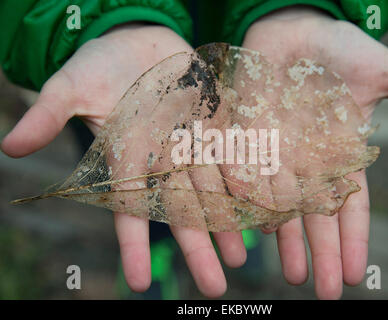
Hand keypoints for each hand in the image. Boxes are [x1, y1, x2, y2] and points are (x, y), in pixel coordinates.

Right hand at [1, 24, 245, 296]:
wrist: (139, 41)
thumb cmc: (100, 64)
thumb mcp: (71, 85)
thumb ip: (49, 114)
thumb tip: (9, 146)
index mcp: (128, 156)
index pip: (130, 208)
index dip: (134, 245)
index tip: (139, 282)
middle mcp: (163, 157)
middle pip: (182, 209)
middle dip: (197, 247)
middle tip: (213, 287)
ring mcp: (192, 142)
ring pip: (213, 189)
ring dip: (228, 223)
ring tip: (241, 257)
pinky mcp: (217, 121)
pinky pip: (235, 153)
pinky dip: (249, 178)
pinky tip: (265, 205)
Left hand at [241, 6, 387, 298]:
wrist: (297, 28)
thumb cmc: (342, 50)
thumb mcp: (386, 75)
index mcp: (341, 156)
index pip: (351, 207)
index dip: (354, 240)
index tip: (356, 274)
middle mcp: (308, 162)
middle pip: (315, 217)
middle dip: (321, 253)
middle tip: (323, 290)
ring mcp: (277, 151)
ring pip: (280, 204)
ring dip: (285, 239)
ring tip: (290, 273)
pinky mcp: (249, 135)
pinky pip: (246, 172)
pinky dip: (248, 198)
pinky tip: (252, 226)